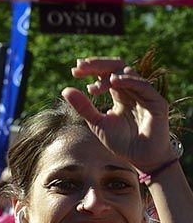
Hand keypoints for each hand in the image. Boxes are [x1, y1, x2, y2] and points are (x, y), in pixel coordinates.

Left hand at [64, 57, 174, 171]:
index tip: (74, 71)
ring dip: (108, 76)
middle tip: (80, 66)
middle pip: (116, 67)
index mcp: (119, 93)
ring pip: (128, 73)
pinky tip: (113, 82)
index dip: (91, 69)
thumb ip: (83, 107)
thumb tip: (65, 90)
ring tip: (94, 87)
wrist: (140, 158)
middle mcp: (132, 90)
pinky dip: (128, 81)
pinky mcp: (156, 101)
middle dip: (97, 65)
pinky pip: (143, 85)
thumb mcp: (97, 123)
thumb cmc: (121, 142)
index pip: (105, 74)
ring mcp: (145, 94)